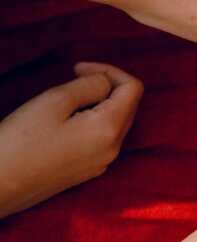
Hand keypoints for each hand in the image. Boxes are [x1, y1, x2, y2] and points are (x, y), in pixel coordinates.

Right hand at [0, 63, 142, 218]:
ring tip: (66, 101)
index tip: (78, 68)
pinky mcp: (85, 172)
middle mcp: (112, 150)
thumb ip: (91, 85)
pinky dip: (92, 121)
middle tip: (73, 79)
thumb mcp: (56, 100)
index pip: (133, 88)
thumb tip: (107, 83)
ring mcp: (100, 164)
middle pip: (128, 105)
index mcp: (109, 130)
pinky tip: (64, 122)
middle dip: (106, 86)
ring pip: (116, 121)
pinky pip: (102, 138)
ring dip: (99, 103)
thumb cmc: (19, 142)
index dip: (110, 70)